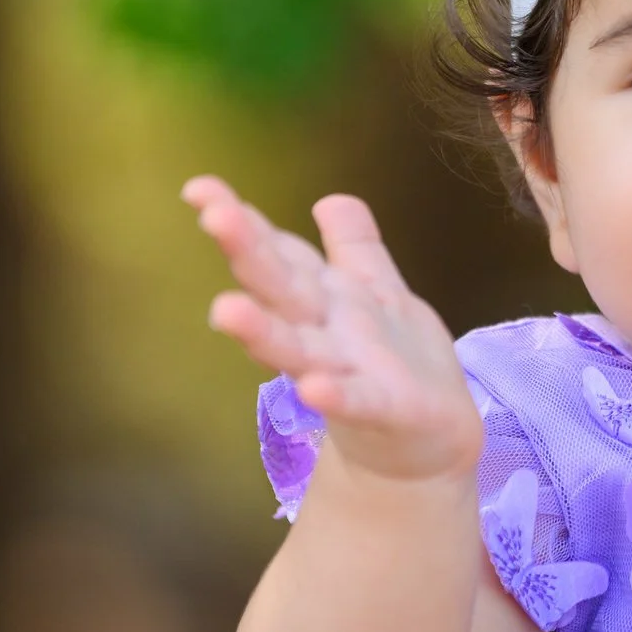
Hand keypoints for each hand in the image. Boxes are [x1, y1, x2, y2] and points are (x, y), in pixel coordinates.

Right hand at [185, 176, 481, 483]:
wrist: (432, 444)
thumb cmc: (397, 365)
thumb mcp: (380, 294)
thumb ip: (355, 249)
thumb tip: (330, 199)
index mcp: (326, 298)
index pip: (279, 251)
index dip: (242, 218)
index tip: (199, 186)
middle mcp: (324, 332)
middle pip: (280, 287)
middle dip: (248, 251)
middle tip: (212, 214)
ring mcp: (346, 373)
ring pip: (297, 347)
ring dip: (262, 330)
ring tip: (225, 309)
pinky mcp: (382, 411)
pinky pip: (356, 401)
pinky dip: (336, 396)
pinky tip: (315, 387)